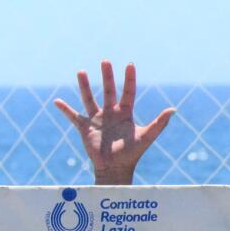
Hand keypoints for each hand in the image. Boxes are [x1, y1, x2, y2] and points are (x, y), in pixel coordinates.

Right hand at [54, 61, 175, 183]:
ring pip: (89, 99)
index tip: (129, 64)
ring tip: (81, 72)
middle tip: (105, 61)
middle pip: (108, 90)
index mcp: (125, 113)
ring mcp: (97, 120)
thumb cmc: (132, 154)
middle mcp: (111, 113)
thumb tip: (173, 109)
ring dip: (85, 86)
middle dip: (107, 76)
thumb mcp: (146, 137)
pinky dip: (65, 109)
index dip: (129, 79)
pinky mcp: (85, 128)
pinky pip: (73, 116)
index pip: (128, 92)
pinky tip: (56, 101)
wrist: (115, 169)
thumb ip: (159, 123)